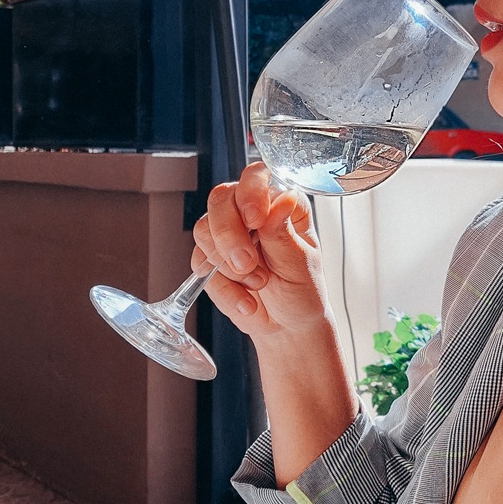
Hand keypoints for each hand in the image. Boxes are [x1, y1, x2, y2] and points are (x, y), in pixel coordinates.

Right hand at [191, 161, 331, 345]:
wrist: (288, 326)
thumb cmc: (303, 290)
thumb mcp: (301, 263)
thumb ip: (283, 232)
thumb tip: (283, 199)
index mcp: (280, 203)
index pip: (256, 177)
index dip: (250, 193)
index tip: (255, 220)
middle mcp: (250, 212)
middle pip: (221, 200)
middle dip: (230, 235)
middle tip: (248, 264)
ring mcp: (226, 234)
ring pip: (203, 229)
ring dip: (229, 265)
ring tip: (258, 284)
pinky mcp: (209, 259)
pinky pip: (200, 264)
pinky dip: (223, 288)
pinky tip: (246, 301)